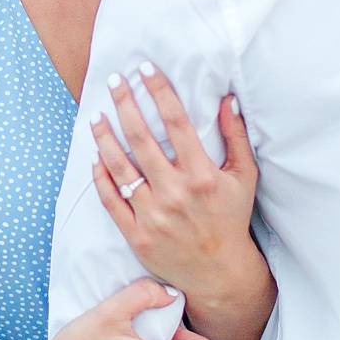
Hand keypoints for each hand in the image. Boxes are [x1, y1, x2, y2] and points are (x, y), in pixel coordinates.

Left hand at [90, 65, 261, 304]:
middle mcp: (176, 193)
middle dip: (125, 104)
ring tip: (96, 115)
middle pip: (142, 139)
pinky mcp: (136, 234)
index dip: (159, 91)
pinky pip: (110, 199)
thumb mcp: (244, 177)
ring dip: (104, 137)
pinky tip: (94, 156)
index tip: (145, 69)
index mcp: (203, 175)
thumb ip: (236, 136)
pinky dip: (100, 176)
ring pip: (119, 167)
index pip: (177, 123)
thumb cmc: (231, 217)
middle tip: (114, 81)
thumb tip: (227, 98)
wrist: (219, 271)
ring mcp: (153, 214)